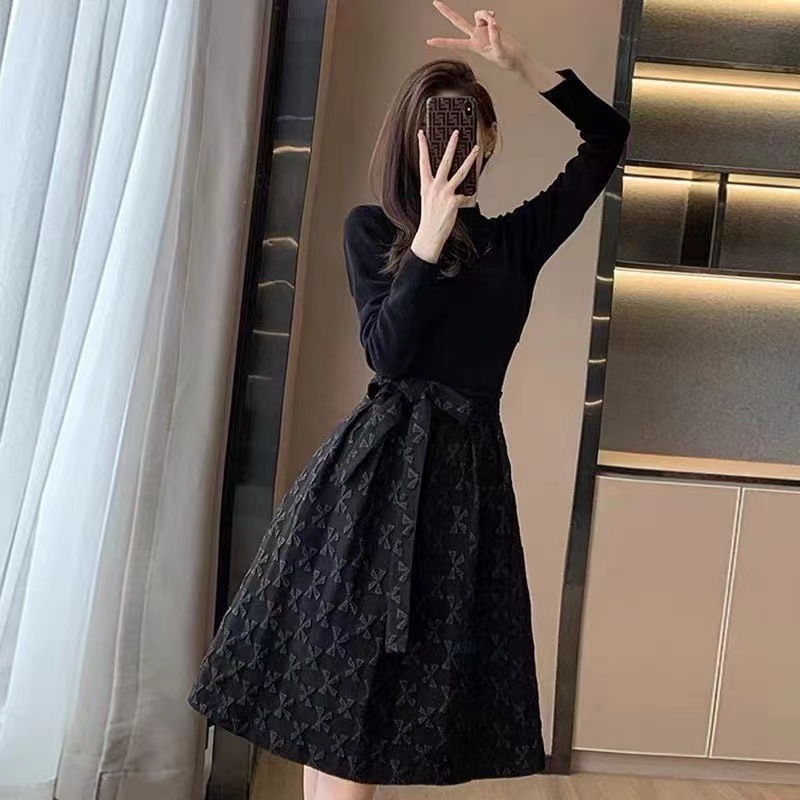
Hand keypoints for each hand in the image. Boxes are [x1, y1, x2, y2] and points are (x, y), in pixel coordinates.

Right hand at [411, 128, 479, 263]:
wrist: (429, 235)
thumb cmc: (430, 217)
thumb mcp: (428, 198)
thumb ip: (436, 187)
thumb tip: (449, 177)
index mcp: (426, 185)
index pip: (423, 161)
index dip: (422, 147)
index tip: (421, 133)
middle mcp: (435, 187)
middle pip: (444, 161)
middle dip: (451, 145)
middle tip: (456, 133)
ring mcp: (445, 194)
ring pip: (460, 172)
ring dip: (470, 159)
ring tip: (476, 149)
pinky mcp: (454, 202)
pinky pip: (467, 197)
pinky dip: (470, 198)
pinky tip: (471, 200)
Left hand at [426, 2, 524, 72]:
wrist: (516, 57)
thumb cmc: (508, 60)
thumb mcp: (501, 52)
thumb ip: (495, 37)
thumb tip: (491, 23)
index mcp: (474, 46)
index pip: (455, 43)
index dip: (442, 42)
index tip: (429, 41)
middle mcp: (475, 36)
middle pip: (458, 22)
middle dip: (447, 12)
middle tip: (435, 2)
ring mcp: (481, 30)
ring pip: (478, 14)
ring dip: (486, 14)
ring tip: (494, 21)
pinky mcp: (489, 26)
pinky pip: (487, 15)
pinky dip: (491, 15)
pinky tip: (495, 20)